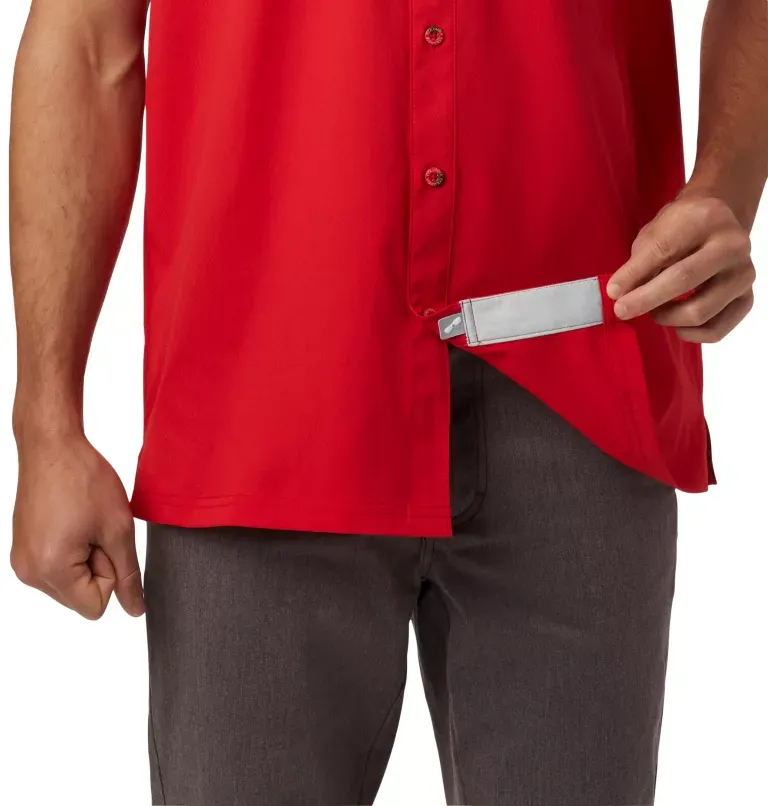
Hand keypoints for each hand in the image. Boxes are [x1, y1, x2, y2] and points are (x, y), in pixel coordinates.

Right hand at [11, 434, 143, 619]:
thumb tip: (135, 610)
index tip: (104, 541)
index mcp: (50, 570)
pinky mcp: (23, 549)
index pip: (95, 607)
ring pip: (71, 583)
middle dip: (97, 567)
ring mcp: (22, 561)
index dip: (111, 575)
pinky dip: (72, 550)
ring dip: (86, 558)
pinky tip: (73, 521)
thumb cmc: (84, 480)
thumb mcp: (118, 529)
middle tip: (95, 528)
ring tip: (83, 523)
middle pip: (81, 597)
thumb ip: (128, 574)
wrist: (53, 447)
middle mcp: (28, 573)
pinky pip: (57, 567)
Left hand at [606, 191, 755, 342]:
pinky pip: (716, 330)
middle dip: (646, 299)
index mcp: (706, 217)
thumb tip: (620, 295)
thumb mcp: (655, 234)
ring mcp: (744, 272)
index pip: (664, 250)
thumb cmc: (679, 231)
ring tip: (654, 310)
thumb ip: (640, 262)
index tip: (613, 292)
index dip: (635, 274)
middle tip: (622, 310)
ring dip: (666, 317)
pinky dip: (690, 334)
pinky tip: (675, 323)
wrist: (716, 227)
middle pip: (684, 279)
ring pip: (699, 311)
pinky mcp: (747, 297)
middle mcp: (732, 244)